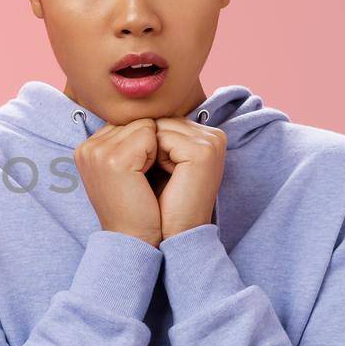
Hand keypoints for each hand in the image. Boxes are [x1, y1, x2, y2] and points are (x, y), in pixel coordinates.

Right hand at [75, 118, 162, 248]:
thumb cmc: (138, 208)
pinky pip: (149, 134)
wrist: (135, 240)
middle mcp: (87, 148)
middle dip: (150, 144)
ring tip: (144, 178)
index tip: (142, 171)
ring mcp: (97, 152)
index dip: (144, 143)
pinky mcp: (113, 159)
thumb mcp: (127, 170)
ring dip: (155, 149)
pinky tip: (147, 178)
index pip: (126, 122)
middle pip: (135, 120)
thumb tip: (151, 116)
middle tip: (145, 177)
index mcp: (87, 149)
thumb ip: (129, 142)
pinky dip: (158, 154)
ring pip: (144, 124)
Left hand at [153, 117, 226, 237]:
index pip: (162, 119)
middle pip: (159, 119)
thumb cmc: (157, 203)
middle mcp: (213, 135)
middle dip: (143, 144)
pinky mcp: (203, 152)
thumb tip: (131, 109)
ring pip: (157, 126)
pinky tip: (161, 177)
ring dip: (145, 151)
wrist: (167, 235)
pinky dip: (151, 157)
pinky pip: (160, 137)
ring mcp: (211, 142)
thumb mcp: (157, 162)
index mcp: (205, 136)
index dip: (144, 142)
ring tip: (156, 177)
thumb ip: (154, 134)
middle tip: (148, 175)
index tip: (144, 169)